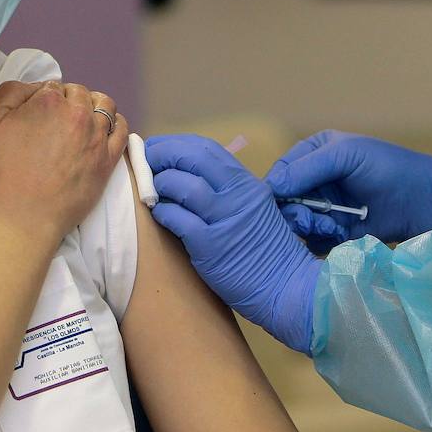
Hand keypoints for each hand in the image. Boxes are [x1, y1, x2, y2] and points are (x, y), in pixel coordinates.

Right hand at [0, 81, 127, 241]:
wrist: (24, 215)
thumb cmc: (2, 172)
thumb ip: (10, 93)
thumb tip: (33, 87)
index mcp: (48, 101)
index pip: (51, 86)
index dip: (43, 98)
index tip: (37, 114)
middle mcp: (78, 113)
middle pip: (79, 93)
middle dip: (68, 100)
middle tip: (55, 120)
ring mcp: (97, 135)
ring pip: (104, 105)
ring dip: (93, 106)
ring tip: (82, 120)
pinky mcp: (108, 158)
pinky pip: (122, 130)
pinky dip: (115, 123)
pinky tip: (105, 128)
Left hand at [146, 134, 321, 354]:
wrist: (285, 287)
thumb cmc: (266, 250)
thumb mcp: (254, 208)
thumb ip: (227, 190)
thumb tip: (187, 174)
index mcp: (247, 183)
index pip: (207, 148)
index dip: (177, 143)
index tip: (158, 147)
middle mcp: (238, 194)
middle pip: (193, 158)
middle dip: (163, 154)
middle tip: (146, 160)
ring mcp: (225, 219)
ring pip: (184, 185)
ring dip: (161, 182)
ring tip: (152, 190)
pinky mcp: (211, 246)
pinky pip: (178, 219)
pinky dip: (163, 212)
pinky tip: (159, 214)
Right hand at [266, 131, 431, 251]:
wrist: (424, 201)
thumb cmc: (388, 168)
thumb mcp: (345, 156)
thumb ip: (307, 168)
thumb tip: (271, 187)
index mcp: (314, 153)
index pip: (280, 172)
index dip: (275, 190)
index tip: (279, 204)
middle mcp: (316, 181)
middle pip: (284, 202)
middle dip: (295, 212)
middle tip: (311, 220)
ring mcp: (325, 208)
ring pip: (297, 224)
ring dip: (311, 226)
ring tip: (332, 226)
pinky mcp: (336, 232)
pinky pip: (314, 241)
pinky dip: (323, 240)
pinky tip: (341, 234)